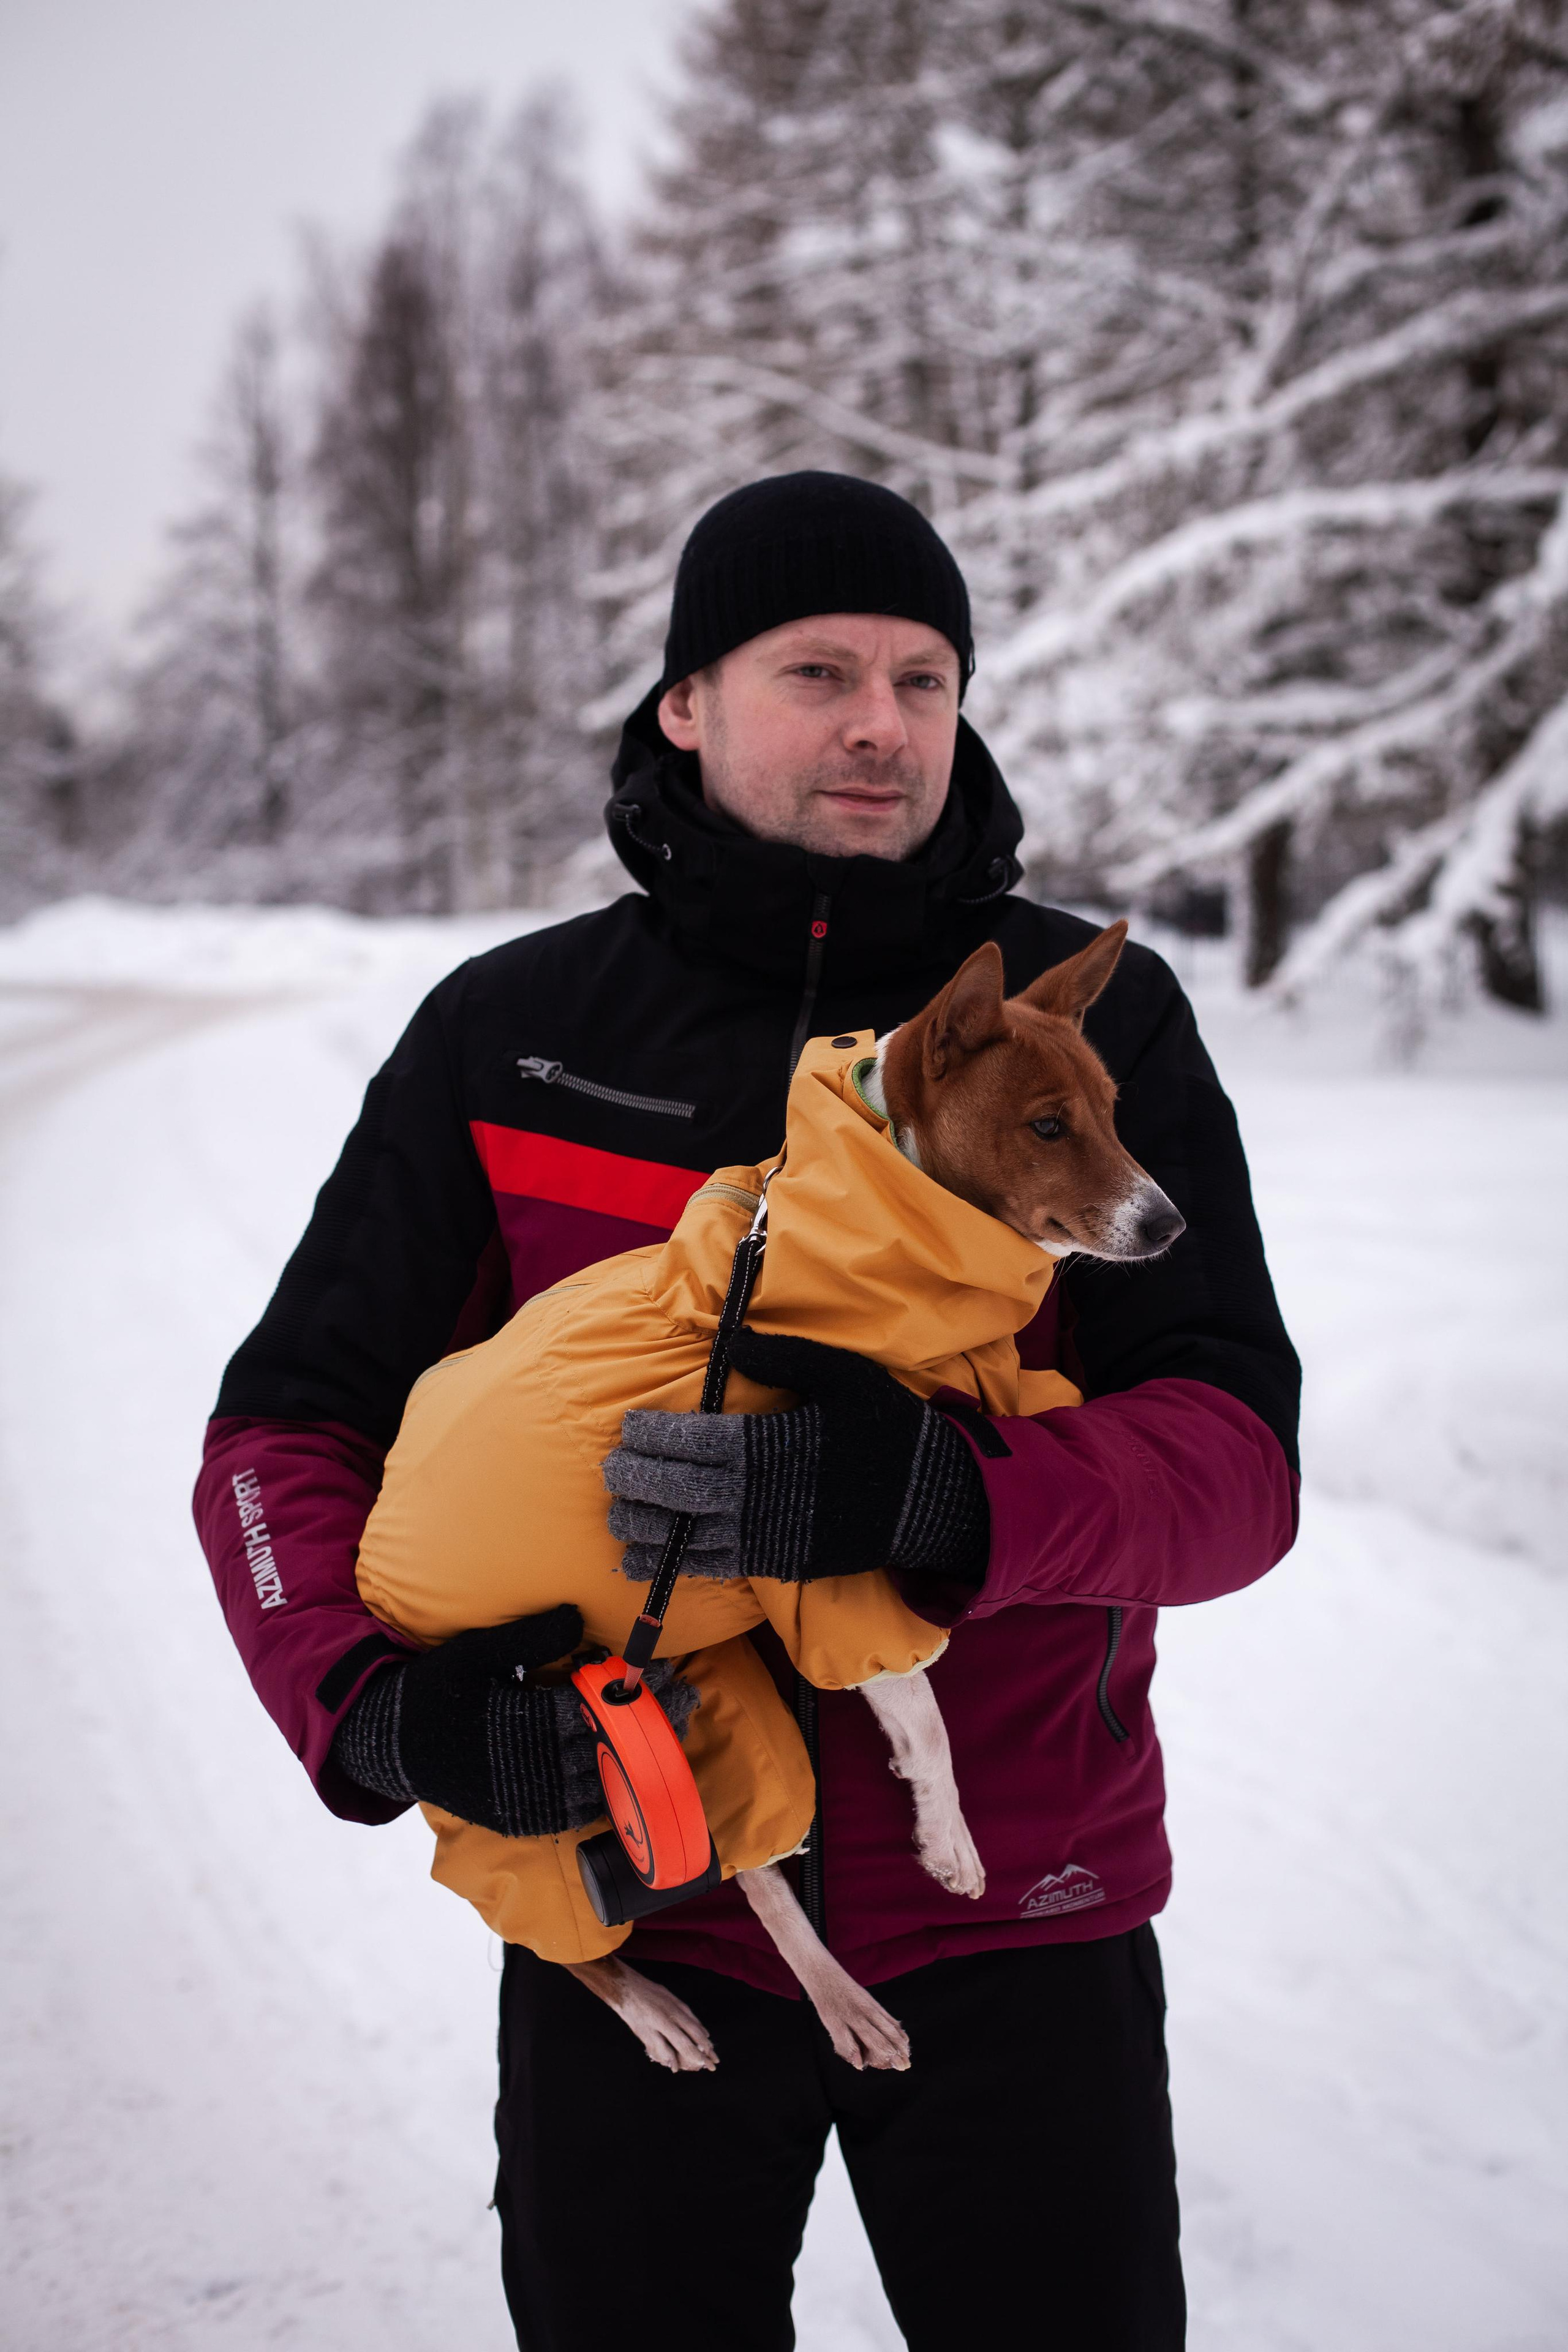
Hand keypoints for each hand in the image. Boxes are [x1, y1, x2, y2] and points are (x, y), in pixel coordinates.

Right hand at [331, 1605, 697, 1835]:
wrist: (388, 1745)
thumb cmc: (432, 1690)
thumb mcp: (474, 1653)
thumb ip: (528, 1639)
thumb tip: (579, 1616)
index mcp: (516, 1726)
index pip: (590, 1711)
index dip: (631, 1695)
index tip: (665, 1674)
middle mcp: (525, 1771)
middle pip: (604, 1748)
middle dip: (647, 1723)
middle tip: (684, 1698)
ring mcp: (523, 1801)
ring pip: (597, 1785)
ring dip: (637, 1758)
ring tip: (668, 1730)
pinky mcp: (518, 1819)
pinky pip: (574, 1814)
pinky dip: (605, 1795)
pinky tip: (629, 1773)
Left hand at [603, 1330, 989, 1587]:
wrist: (929, 1499)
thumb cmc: (884, 1428)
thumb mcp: (842, 1375)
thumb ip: (784, 1356)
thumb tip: (733, 1342)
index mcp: (766, 1444)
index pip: (690, 1440)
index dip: (651, 1436)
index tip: (627, 1428)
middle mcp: (755, 1494)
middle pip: (675, 1491)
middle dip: (635, 1481)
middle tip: (610, 1470)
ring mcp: (762, 1534)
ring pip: (684, 1536)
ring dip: (642, 1529)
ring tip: (616, 1518)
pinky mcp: (774, 1561)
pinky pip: (711, 1569)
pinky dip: (672, 1569)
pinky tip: (641, 1566)